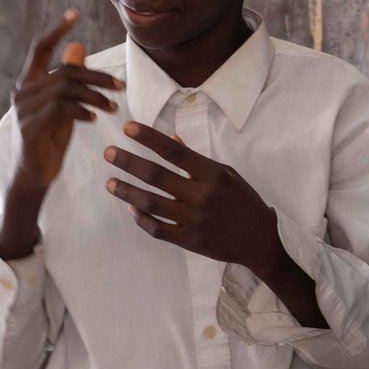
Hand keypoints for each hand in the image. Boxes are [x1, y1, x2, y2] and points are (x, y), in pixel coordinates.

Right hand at [11, 9, 124, 192]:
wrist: (33, 173)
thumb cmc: (49, 136)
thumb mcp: (63, 103)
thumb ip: (69, 78)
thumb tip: (79, 46)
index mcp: (29, 82)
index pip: (40, 48)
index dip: (57, 29)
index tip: (74, 13)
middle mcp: (23, 91)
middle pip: (66, 71)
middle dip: (98, 76)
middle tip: (122, 86)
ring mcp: (24, 109)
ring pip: (66, 89)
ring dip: (96, 95)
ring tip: (114, 105)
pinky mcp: (30, 126)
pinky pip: (61, 110)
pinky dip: (82, 110)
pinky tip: (96, 117)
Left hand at [104, 122, 279, 274]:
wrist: (260, 240)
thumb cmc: (244, 202)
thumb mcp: (228, 175)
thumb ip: (198, 160)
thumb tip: (172, 140)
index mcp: (214, 174)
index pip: (175, 152)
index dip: (150, 138)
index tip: (128, 128)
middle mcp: (202, 195)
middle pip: (157, 175)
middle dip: (129, 162)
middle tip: (108, 153)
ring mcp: (194, 219)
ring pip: (151, 203)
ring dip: (127, 191)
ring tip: (110, 182)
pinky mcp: (188, 240)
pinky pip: (157, 228)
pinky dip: (141, 218)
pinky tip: (131, 207)